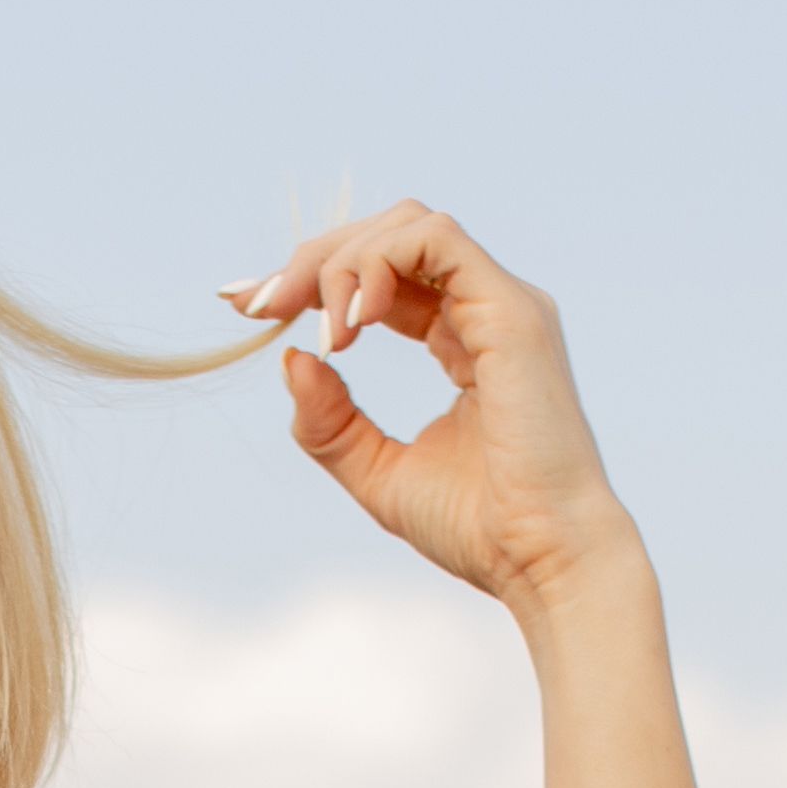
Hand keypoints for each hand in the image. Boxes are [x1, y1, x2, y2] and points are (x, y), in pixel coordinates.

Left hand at [223, 202, 646, 619]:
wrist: (542, 561)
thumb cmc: (480, 530)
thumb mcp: (378, 472)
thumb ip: (330, 421)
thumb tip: (291, 359)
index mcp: (462, 340)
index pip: (380, 276)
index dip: (309, 279)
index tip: (244, 307)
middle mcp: (485, 310)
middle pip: (387, 236)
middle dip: (310, 262)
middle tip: (256, 308)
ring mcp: (503, 304)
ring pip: (408, 226)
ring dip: (341, 264)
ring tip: (321, 334)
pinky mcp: (512, 310)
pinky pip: (435, 239)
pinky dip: (380, 264)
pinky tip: (351, 325)